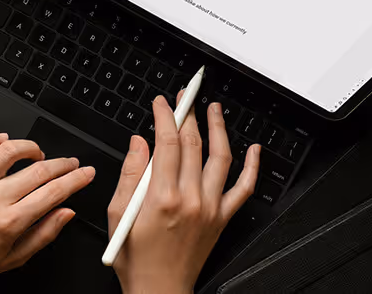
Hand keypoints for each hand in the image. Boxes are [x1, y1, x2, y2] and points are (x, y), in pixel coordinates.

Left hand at [0, 132, 95, 293]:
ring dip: (29, 146)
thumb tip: (67, 213)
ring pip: (7, 152)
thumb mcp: (13, 259)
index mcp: (9, 222)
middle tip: (71, 162)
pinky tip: (1, 139)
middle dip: (62, 163)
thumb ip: (44, 234)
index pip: (53, 193)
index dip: (75, 179)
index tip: (86, 172)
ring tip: (38, 152)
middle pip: (37, 170)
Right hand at [107, 95, 259, 293]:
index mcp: (161, 197)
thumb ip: (130, 174)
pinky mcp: (222, 218)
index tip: (162, 103)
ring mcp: (210, 208)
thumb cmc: (136, 256)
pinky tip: (253, 149)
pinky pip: (244, 189)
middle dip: (188, 114)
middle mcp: (190, 199)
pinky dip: (252, 166)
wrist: (159, 289)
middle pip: (193, 145)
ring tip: (213, 109)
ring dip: (218, 128)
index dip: (165, 116)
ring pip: (220, 158)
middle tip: (185, 97)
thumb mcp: (118, 213)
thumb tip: (138, 143)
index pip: (167, 143)